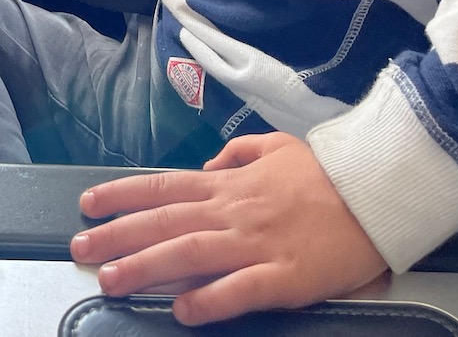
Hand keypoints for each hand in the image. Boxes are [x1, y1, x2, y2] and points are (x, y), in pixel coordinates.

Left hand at [70, 133, 387, 325]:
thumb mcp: (277, 147)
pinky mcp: (284, 276)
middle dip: (117, 235)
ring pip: (188, 254)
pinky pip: (239, 289)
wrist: (377, 194)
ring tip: (111, 281)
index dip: (122, 195)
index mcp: (230, 184)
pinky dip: (208, 300)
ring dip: (145, 267)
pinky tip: (181, 310)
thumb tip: (208, 164)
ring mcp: (256, 244)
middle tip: (80, 248)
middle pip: (164, 222)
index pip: (164, 187)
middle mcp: (234, 211)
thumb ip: (238, 154)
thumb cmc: (328, 175)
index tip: (88, 204)